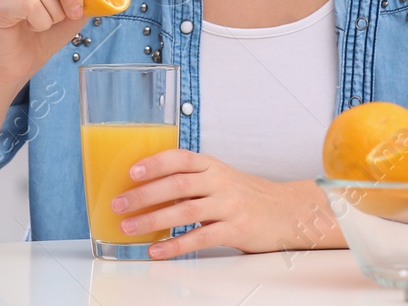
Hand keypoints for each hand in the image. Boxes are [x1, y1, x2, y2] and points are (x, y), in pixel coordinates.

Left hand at [109, 149, 345, 257]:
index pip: (179, 158)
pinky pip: (200, 238)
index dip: (154, 163)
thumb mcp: (220, 178)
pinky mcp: (236, 230)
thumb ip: (191, 181)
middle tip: (118, 205)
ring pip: (185, 211)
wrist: (288, 212)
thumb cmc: (246, 195)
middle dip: (143, 195)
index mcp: (212, 165)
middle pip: (177, 184)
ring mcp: (229, 205)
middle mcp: (220, 181)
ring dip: (153, 220)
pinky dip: (176, 245)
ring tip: (129, 228)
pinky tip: (157, 250)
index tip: (130, 172)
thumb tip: (147, 189)